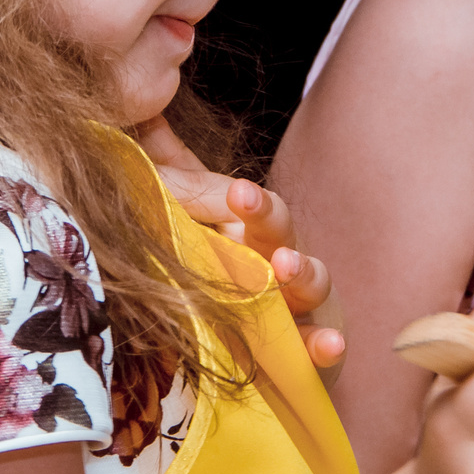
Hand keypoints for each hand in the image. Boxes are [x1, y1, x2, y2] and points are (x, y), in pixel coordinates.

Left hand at [135, 117, 345, 377]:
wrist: (241, 361)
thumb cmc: (220, 281)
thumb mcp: (187, 226)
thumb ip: (171, 174)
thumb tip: (145, 112)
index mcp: (251, 230)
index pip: (252, 207)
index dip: (248, 201)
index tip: (237, 194)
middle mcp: (280, 260)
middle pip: (280, 233)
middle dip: (268, 220)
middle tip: (250, 209)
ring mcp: (300, 307)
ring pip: (311, 283)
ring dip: (304, 273)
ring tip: (288, 266)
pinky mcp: (308, 355)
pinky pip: (319, 351)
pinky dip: (327, 346)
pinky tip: (328, 345)